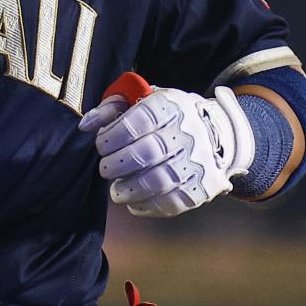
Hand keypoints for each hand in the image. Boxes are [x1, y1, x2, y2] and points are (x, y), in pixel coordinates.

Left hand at [80, 85, 254, 217]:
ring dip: (129, 190)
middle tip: (106, 169)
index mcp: (172, 107)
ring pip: (157, 182)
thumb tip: (86, 124)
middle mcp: (188, 134)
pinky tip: (135, 202)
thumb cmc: (169, 116)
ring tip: (117, 190)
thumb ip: (113, 107)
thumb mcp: (146, 99)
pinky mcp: (203, 187)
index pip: (138, 121)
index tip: (102, 144)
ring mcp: (198, 163)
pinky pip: (171, 203)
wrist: (219, 133)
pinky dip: (147, 206)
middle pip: (146, 153)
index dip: (112, 135)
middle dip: (116, 164)